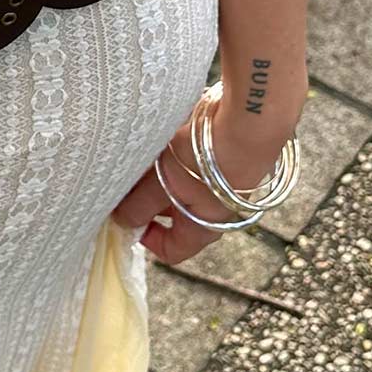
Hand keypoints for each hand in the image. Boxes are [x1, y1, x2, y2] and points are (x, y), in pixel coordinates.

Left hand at [109, 97, 297, 265]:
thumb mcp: (163, 184)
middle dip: (145, 195)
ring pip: (178, 180)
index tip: (126, 218)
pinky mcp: (222, 153)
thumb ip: (140, 205)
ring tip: (140, 150)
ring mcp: (220, 180)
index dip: (146, 238)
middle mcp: (215, 208)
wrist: (249, 122)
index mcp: (203, 227)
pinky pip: (189, 156)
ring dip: (157, 168)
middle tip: (123, 176)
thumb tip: (122, 221)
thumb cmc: (206, 161)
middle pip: (171, 211)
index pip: (172, 250)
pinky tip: (161, 132)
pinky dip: (172, 148)